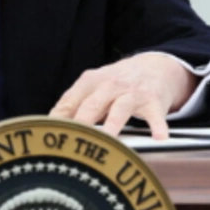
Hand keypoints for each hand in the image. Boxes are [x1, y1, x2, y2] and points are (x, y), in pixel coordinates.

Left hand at [49, 53, 197, 139]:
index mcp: (90, 82)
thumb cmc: (117, 83)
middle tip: (73, 143)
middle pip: (91, 105)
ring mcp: (131, 94)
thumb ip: (73, 104)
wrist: (154, 66)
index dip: (59, 119)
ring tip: (108, 142)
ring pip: (119, 110)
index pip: (69, 101)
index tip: (51, 136)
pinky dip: (157, 126)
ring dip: (113, 125)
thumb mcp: (93, 86)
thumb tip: (50, 125)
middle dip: (81, 123)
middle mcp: (109, 86)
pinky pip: (155, 115)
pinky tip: (159, 137)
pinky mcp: (153, 102)